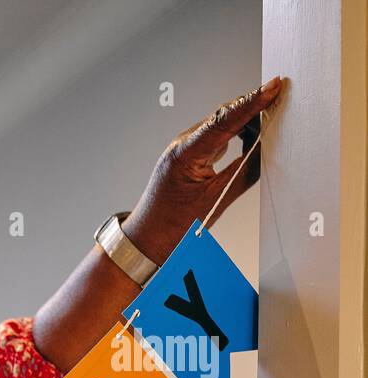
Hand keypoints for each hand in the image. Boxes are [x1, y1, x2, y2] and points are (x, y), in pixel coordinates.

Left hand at [124, 77, 283, 263]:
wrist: (147, 239)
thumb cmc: (174, 225)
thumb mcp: (216, 200)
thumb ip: (245, 171)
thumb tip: (269, 147)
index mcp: (184, 155)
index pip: (223, 121)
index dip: (251, 103)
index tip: (274, 86)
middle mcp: (182, 145)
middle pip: (223, 116)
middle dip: (253, 107)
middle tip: (283, 102)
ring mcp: (184, 148)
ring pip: (221, 123)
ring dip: (246, 120)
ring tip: (272, 123)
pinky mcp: (190, 154)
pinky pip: (217, 135)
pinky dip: (237, 132)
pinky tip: (254, 136)